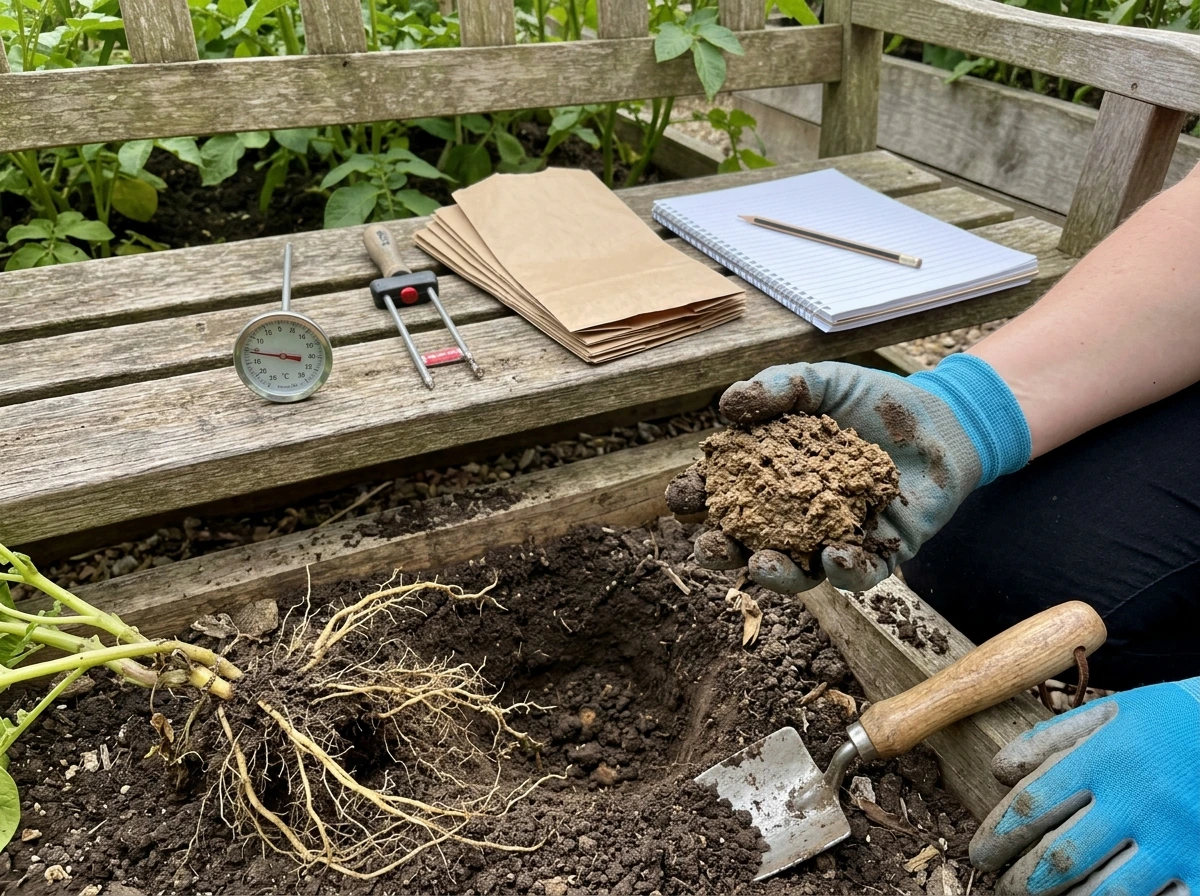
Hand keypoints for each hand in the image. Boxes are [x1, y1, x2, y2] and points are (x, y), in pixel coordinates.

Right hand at [667, 355, 1029, 592]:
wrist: (942, 418)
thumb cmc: (872, 402)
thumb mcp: (820, 384)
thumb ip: (777, 388)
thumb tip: (727, 405)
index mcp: (771, 478)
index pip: (724, 493)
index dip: (698, 496)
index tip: (681, 495)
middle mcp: (795, 517)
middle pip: (748, 543)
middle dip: (723, 550)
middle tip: (709, 545)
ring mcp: (833, 538)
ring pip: (796, 570)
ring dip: (775, 574)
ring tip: (761, 564)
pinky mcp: (879, 553)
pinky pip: (856, 574)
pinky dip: (842, 570)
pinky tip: (833, 556)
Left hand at [972, 679, 1199, 895]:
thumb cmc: (1169, 721)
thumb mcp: (1110, 713)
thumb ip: (1051, 739)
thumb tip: (999, 771)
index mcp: (1106, 758)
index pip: (1033, 804)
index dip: (997, 835)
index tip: (980, 853)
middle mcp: (1139, 800)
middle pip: (1062, 855)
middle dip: (1023, 879)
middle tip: (1003, 887)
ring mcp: (1177, 839)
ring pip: (1106, 892)